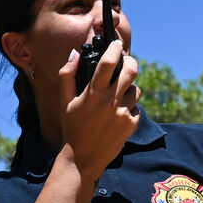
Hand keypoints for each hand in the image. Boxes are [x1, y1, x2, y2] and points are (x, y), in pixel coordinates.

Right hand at [56, 39, 140, 181]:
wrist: (83, 158)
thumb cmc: (72, 127)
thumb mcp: (65, 101)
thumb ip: (67, 75)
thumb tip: (75, 53)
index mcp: (93, 93)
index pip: (109, 62)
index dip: (115, 48)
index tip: (116, 44)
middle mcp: (110, 102)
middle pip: (131, 70)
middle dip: (131, 62)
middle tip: (126, 62)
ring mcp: (123, 114)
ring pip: (136, 89)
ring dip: (129, 88)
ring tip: (118, 95)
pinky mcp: (131, 125)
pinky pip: (136, 108)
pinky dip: (130, 107)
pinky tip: (118, 114)